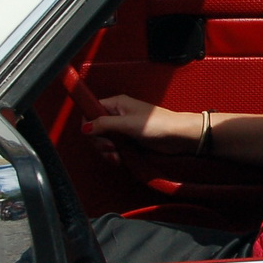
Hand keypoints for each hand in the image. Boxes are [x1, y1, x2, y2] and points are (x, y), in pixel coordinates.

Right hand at [83, 94, 203, 159]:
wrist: (178, 136)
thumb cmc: (158, 124)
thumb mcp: (128, 124)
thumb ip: (104, 124)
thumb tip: (84, 128)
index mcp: (116, 104)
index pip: (91, 111)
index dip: (88, 124)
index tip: (94, 135)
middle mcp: (117, 115)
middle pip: (94, 129)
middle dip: (99, 141)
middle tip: (110, 148)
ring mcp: (122, 128)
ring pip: (102, 140)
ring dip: (106, 151)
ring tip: (116, 156)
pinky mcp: (128, 140)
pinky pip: (113, 148)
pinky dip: (113, 155)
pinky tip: (120, 159)